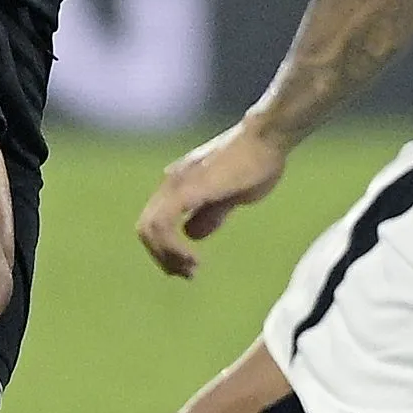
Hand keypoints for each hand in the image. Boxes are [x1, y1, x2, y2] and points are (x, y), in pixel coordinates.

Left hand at [137, 119, 290, 278]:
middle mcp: (172, 182)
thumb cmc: (256, 161)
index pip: (155, 223)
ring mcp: (178, 184)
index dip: (165, 250)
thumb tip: (193, 233)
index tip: (188, 267)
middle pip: (146, 229)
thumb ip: (211, 213)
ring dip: (166, 257)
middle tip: (187, 274)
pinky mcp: (189, 189)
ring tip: (190, 270)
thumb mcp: (230, 195)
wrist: (266, 137)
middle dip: (163, 258)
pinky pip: (164, 224)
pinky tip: (192, 259)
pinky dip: (172, 248)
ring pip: (150, 229)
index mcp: (180, 183)